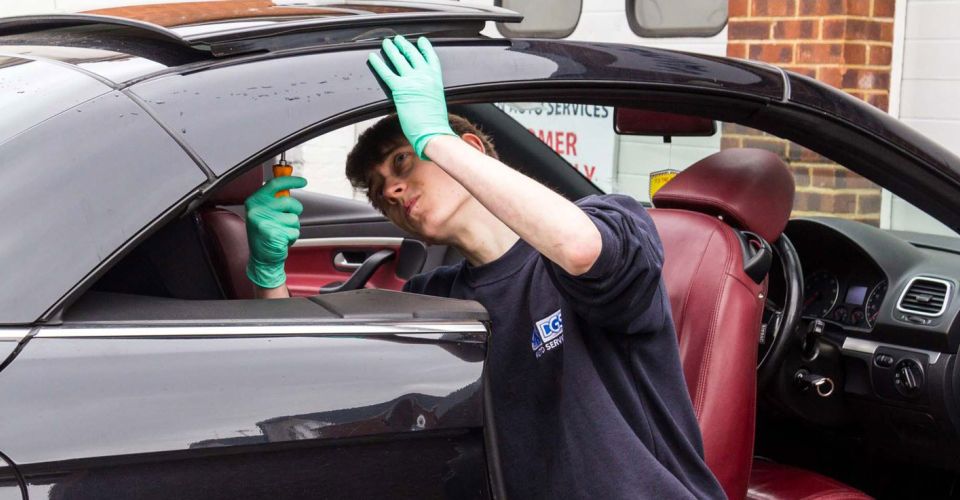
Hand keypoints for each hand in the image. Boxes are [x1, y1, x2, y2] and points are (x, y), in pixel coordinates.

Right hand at [245, 176, 306, 288]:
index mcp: (254, 202)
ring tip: (281, 232)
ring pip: (293, 218)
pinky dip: (292, 236)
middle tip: (286, 220)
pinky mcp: (273, 234)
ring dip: (292, 226)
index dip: (291, 181)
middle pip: (289, 202)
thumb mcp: (263, 213)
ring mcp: (264, 223)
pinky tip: (281, 240)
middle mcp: (257, 211)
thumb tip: (288, 186)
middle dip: (294, 211)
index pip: (275, 185)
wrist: (261, 259)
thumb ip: (273, 200)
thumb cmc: (265, 235)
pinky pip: (294, 231)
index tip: (302, 181)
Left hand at [368, 35, 455, 158]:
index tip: (420, 41)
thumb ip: (428, 91)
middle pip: (412, 55)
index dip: (425, 47)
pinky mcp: (400, 89)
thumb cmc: (435, 123)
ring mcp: (412, 81)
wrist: (433, 132)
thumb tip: (421, 91)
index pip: (430, 57)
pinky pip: (386, 73)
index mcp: (436, 79)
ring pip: (399, 60)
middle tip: (398, 40)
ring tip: (386, 44)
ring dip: (391, 50)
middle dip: (404, 45)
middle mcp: (424, 76)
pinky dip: (378, 64)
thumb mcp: (436, 100)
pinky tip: (373, 57)